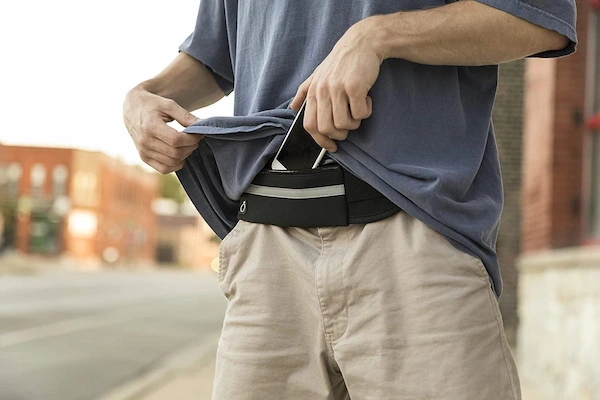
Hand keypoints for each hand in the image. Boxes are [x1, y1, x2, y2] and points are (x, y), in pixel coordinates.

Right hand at [123, 87, 202, 173]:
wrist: (132, 108)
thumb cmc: (152, 104)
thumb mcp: (168, 104)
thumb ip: (185, 116)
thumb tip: (203, 126)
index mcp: (150, 126)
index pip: (176, 140)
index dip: (192, 139)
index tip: (199, 133)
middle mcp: (144, 141)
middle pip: (176, 153)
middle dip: (191, 147)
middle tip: (195, 138)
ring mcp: (143, 152)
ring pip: (172, 162)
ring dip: (185, 155)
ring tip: (187, 144)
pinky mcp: (144, 158)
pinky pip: (164, 169)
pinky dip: (176, 164)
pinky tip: (180, 154)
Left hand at [290, 17, 382, 151]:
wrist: (362, 42)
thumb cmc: (341, 61)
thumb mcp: (317, 74)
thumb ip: (304, 91)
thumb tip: (293, 107)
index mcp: (313, 91)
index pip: (310, 125)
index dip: (320, 140)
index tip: (331, 147)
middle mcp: (322, 91)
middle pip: (326, 128)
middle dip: (340, 134)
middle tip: (348, 127)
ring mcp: (338, 89)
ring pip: (344, 124)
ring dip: (354, 124)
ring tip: (358, 111)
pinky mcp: (354, 87)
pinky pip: (360, 114)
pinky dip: (366, 112)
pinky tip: (367, 101)